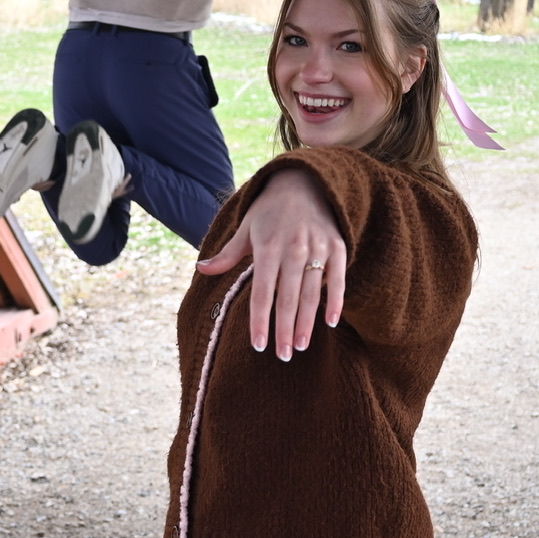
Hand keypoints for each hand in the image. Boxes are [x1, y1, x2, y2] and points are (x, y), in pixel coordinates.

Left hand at [194, 167, 345, 359]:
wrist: (304, 181)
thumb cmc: (269, 210)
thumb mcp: (246, 228)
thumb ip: (227, 254)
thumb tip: (201, 268)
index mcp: (267, 247)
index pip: (262, 292)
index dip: (260, 320)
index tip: (258, 345)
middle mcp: (293, 249)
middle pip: (287, 297)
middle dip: (284, 329)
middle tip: (283, 356)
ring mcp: (317, 248)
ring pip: (311, 292)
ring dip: (307, 322)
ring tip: (301, 346)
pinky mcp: (337, 247)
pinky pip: (337, 278)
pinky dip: (335, 300)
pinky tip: (331, 322)